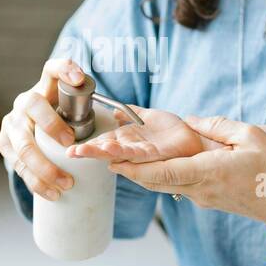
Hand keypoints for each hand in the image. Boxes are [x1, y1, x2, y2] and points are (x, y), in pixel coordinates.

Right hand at [0, 57, 88, 200]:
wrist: (32, 127)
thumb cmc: (61, 117)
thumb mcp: (74, 107)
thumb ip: (90, 106)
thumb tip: (120, 118)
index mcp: (44, 87)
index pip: (53, 69)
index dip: (65, 70)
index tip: (79, 79)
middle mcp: (24, 101)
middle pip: (34, 107)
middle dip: (52, 126)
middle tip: (71, 144)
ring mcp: (11, 122)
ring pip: (23, 144)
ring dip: (44, 167)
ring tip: (66, 183)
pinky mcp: (5, 144)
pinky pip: (17, 164)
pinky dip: (35, 182)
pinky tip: (51, 193)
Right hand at [66, 106, 223, 162]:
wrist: (195, 138)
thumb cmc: (173, 130)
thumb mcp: (147, 116)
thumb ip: (130, 113)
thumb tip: (114, 110)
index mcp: (128, 140)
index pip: (103, 143)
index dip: (88, 145)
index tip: (71, 148)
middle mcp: (132, 149)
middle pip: (106, 151)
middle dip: (89, 152)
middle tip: (71, 152)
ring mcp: (142, 154)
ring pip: (117, 154)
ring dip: (100, 153)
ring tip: (83, 153)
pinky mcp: (155, 155)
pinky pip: (136, 154)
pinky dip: (123, 154)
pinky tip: (111, 154)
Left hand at [104, 115, 265, 229]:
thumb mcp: (251, 136)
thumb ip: (217, 126)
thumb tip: (191, 122)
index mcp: (209, 172)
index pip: (163, 171)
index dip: (134, 167)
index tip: (111, 160)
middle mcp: (200, 189)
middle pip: (154, 181)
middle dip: (126, 170)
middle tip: (100, 157)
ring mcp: (203, 198)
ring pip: (164, 185)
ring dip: (140, 174)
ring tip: (117, 159)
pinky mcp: (209, 201)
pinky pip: (178, 187)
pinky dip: (159, 176)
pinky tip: (150, 166)